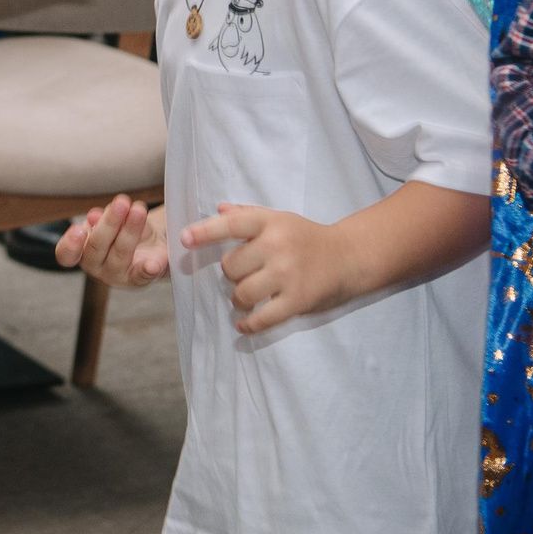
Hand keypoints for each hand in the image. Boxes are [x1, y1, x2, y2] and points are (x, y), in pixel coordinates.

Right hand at [58, 195, 168, 285]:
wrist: (149, 244)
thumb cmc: (122, 230)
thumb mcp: (111, 219)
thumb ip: (103, 218)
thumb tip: (94, 218)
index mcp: (81, 251)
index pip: (66, 254)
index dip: (70, 244)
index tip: (78, 229)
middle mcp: (95, 266)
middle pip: (96, 247)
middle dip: (110, 223)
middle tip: (122, 203)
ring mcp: (116, 275)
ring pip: (120, 254)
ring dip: (130, 231)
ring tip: (139, 211)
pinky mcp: (138, 279)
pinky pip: (141, 276)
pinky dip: (147, 270)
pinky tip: (152, 265)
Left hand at [180, 202, 357, 333]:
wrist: (349, 257)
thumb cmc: (307, 237)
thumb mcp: (280, 219)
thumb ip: (248, 214)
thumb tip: (218, 208)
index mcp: (270, 223)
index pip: (231, 224)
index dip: (205, 232)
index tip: (184, 239)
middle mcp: (277, 246)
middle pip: (231, 266)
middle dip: (231, 274)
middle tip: (243, 274)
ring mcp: (288, 274)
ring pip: (242, 293)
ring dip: (238, 299)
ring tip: (245, 297)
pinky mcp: (298, 301)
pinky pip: (262, 318)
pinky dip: (249, 324)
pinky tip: (243, 325)